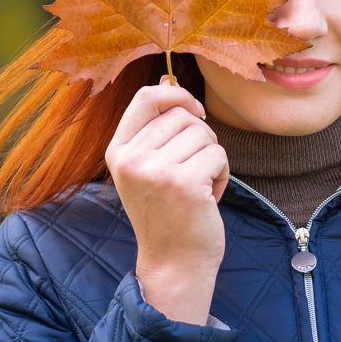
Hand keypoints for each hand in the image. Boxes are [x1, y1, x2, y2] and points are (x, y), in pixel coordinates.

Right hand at [105, 75, 228, 322]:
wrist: (174, 264)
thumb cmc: (167, 213)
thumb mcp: (148, 168)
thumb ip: (155, 128)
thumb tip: (167, 77)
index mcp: (118, 151)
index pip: (146, 97)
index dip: (177, 94)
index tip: (196, 111)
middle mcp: (131, 159)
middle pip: (183, 115)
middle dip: (201, 137)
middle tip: (194, 171)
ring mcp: (155, 171)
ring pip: (204, 134)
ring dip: (212, 158)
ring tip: (199, 186)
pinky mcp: (183, 182)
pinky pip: (218, 154)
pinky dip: (222, 174)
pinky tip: (208, 197)